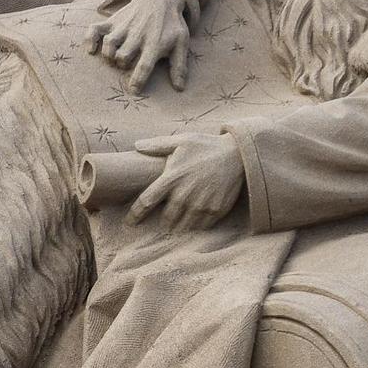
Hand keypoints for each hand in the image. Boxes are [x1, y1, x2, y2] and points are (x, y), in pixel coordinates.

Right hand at [88, 0, 190, 94]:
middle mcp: (137, 36)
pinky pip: (95, 29)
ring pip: (109, 44)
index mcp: (155, 43)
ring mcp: (123, 27)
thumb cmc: (171, 24)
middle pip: (123, 56)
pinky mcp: (113, 21)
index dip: (138, 80)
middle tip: (127, 65)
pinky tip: (91, 50)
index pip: (144, 66)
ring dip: (109, 55)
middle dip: (123, 66)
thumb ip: (179, 66)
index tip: (134, 91)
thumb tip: (179, 88)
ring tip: (113, 58)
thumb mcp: (181, 43)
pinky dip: (90, 39)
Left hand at [124, 132, 244, 231]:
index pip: (146, 202)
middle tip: (164, 219)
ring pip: (182, 226)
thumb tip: (137, 145)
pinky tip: (195, 220)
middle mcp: (184, 195)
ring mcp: (200, 205)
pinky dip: (195, 225)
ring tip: (178, 224)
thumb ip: (157, 145)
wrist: (238, 155)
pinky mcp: (215, 211)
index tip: (129, 222)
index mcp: (172, 178)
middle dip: (163, 221)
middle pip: (166, 219)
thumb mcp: (181, 141)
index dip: (135, 215)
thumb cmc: (206, 146)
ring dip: (178, 226)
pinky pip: (200, 227)